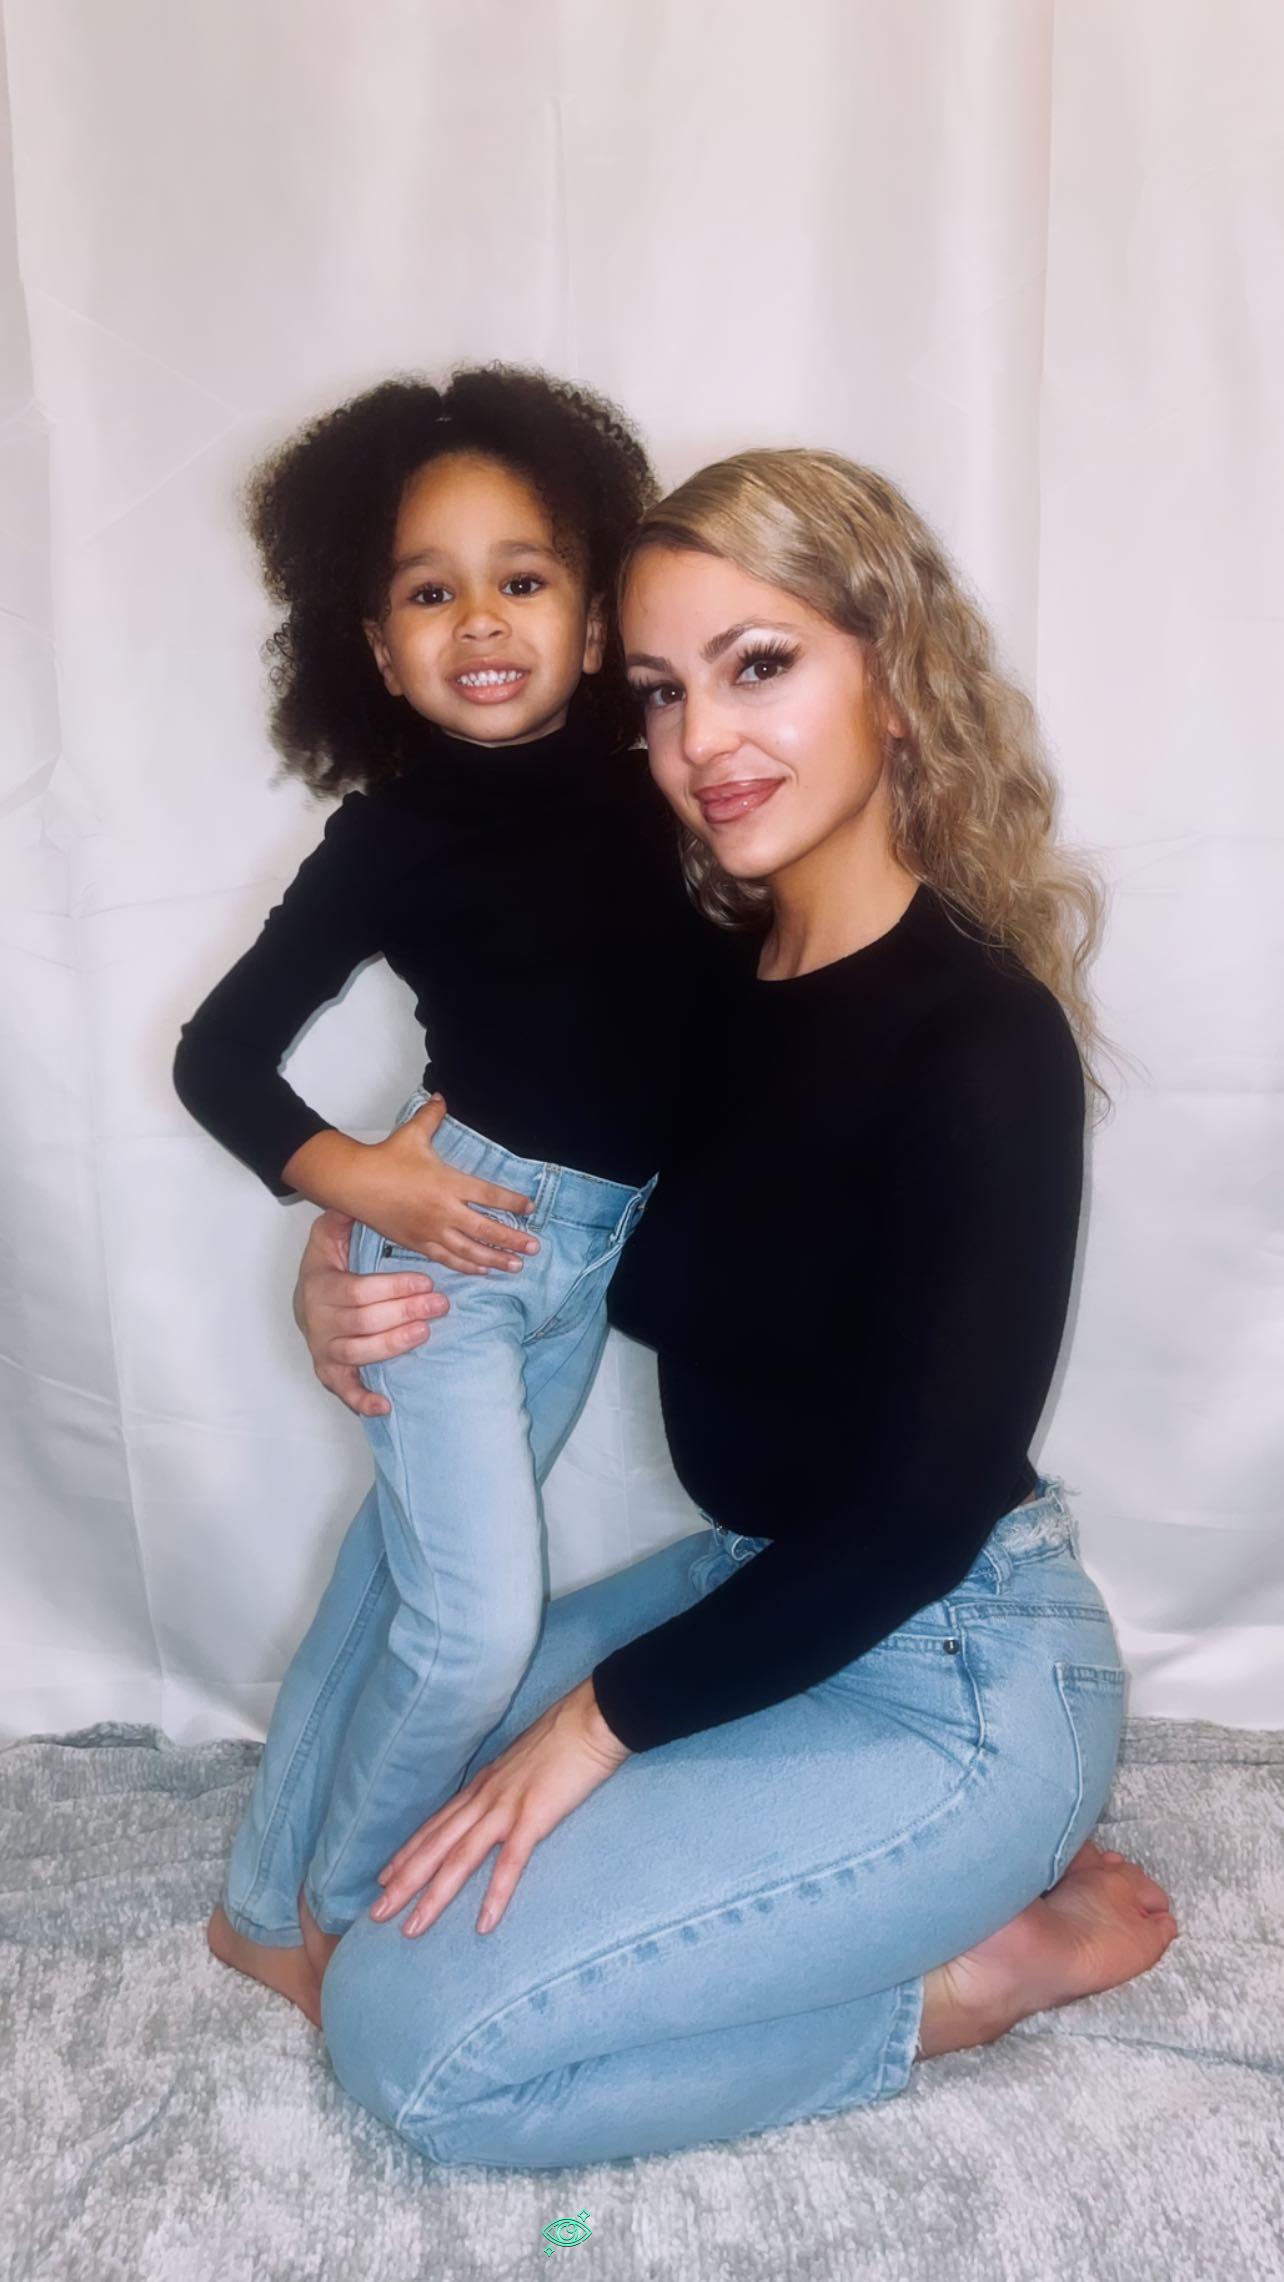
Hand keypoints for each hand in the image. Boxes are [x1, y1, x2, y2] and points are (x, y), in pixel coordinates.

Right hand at [284, 1095, 539, 1276]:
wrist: (354, 1183)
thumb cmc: (384, 1158)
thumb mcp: (412, 1133)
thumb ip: (432, 1115)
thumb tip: (441, 1096)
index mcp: (448, 1183)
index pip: (490, 1196)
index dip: (513, 1203)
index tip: (531, 1208)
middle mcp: (444, 1210)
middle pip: (487, 1229)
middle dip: (513, 1240)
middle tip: (534, 1247)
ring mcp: (431, 1230)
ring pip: (470, 1251)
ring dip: (495, 1259)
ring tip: (515, 1265)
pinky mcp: (417, 1243)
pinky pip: (447, 1258)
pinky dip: (466, 1266)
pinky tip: (481, 1271)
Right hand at [293, 1206, 448, 1417]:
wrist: (303, 1303)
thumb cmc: (326, 1270)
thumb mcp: (327, 1240)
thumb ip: (339, 1221)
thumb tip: (352, 1201)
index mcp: (320, 1285)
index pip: (359, 1290)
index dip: (395, 1287)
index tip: (427, 1281)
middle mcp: (318, 1320)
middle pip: (364, 1321)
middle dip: (405, 1312)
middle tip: (440, 1304)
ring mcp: (323, 1348)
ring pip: (358, 1351)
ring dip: (393, 1344)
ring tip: (424, 1333)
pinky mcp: (329, 1372)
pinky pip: (342, 1389)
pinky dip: (362, 1400)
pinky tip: (386, 1405)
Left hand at [372, 1677, 630, 1936]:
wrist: (593, 1718)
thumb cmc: (565, 1737)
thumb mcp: (522, 1762)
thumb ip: (506, 1785)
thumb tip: (501, 1801)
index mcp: (482, 1785)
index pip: (436, 1824)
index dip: (408, 1852)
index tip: (383, 1877)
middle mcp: (485, 1797)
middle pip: (435, 1845)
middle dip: (404, 1881)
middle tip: (376, 1913)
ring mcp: (507, 1807)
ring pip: (460, 1858)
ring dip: (433, 1896)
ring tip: (411, 1929)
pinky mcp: (535, 1816)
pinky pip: (511, 1862)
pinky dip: (495, 1894)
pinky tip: (484, 1924)